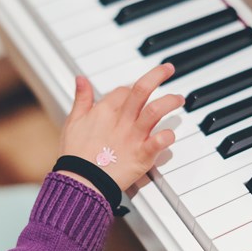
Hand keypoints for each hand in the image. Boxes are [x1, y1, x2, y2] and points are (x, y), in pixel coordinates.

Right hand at [58, 63, 184, 190]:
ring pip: (155, 111)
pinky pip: (158, 142)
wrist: (79, 182)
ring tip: (178, 99)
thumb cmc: (75, 155)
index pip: (124, 91)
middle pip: (142, 89)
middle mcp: (121, 120)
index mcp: (104, 110)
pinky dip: (167, 137)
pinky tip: (170, 134)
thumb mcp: (73, 122)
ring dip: (169, 101)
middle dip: (157, 75)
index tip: (138, 93)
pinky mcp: (141, 155)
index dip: (132, 89)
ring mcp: (132, 137)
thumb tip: (81, 78)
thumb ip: (81, 99)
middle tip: (168, 69)